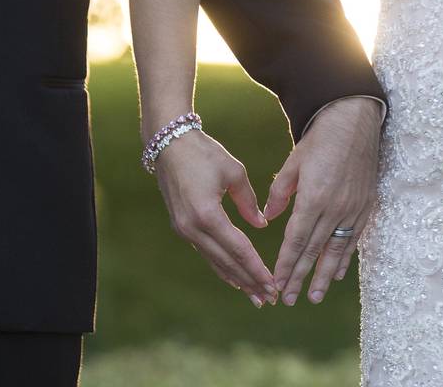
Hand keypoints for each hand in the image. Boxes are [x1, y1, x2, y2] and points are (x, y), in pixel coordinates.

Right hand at [153, 130, 277, 306]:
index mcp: (208, 214)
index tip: (273, 284)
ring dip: (236, 279)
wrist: (168, 144)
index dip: (257, 269)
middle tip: (269, 298)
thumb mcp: (234, 172)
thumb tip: (260, 225)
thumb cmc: (204, 153)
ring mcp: (184, 229)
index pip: (239, 249)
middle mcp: (192, 228)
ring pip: (214, 261)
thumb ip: (249, 202)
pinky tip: (233, 278)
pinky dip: (221, 266)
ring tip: (255, 296)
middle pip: (226, 262)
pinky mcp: (181, 226)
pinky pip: (205, 252)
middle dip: (249, 281)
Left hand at [263, 97, 382, 305]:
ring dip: (324, 276)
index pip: (296, 240)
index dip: (286, 265)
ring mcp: (353, 209)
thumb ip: (281, 192)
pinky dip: (345, 258)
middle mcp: (335, 208)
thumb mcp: (294, 162)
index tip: (276, 283)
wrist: (355, 122)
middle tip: (288, 299)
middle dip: (300, 277)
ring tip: (314, 297)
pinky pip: (354, 239)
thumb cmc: (320, 140)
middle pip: (314, 251)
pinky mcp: (365, 207)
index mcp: (314, 198)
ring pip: (336, 251)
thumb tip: (270, 218)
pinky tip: (338, 274)